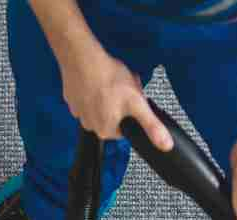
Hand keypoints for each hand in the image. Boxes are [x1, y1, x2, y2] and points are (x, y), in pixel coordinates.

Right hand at [57, 45, 171, 149]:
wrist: (82, 56)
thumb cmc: (107, 78)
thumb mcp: (138, 103)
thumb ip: (152, 126)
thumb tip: (165, 144)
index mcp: (106, 131)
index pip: (125, 127)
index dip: (132, 112)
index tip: (131, 100)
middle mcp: (89, 125)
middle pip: (113, 116)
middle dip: (120, 103)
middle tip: (121, 88)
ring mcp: (78, 111)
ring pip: (100, 106)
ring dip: (107, 95)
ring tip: (110, 81)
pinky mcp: (71, 98)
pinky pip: (87, 97)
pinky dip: (93, 88)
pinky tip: (98, 78)